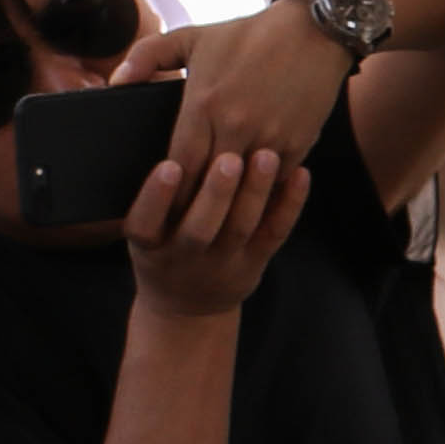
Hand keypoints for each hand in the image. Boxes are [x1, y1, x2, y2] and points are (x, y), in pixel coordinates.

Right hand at [126, 134, 304, 319]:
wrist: (187, 307)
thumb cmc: (164, 250)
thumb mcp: (146, 233)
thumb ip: (157, 201)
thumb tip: (176, 136)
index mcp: (148, 245)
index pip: (144, 222)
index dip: (155, 196)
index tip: (170, 164)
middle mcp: (183, 256)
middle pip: (199, 228)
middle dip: (215, 193)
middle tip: (229, 158)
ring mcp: (222, 262)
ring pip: (240, 228)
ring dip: (255, 192)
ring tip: (266, 156)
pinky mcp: (255, 262)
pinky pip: (275, 233)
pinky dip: (290, 204)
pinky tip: (301, 174)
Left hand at [130, 0, 349, 195]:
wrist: (315, 31)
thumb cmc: (249, 34)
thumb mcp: (190, 36)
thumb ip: (147, 55)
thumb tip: (116, 81)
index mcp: (204, 104)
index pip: (180, 164)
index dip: (170, 191)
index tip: (162, 204)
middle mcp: (236, 126)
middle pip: (208, 182)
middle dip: (194, 203)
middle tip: (181, 219)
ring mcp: (270, 136)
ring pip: (243, 186)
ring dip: (230, 200)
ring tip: (215, 214)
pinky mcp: (300, 142)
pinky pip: (275, 178)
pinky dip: (262, 188)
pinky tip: (250, 194)